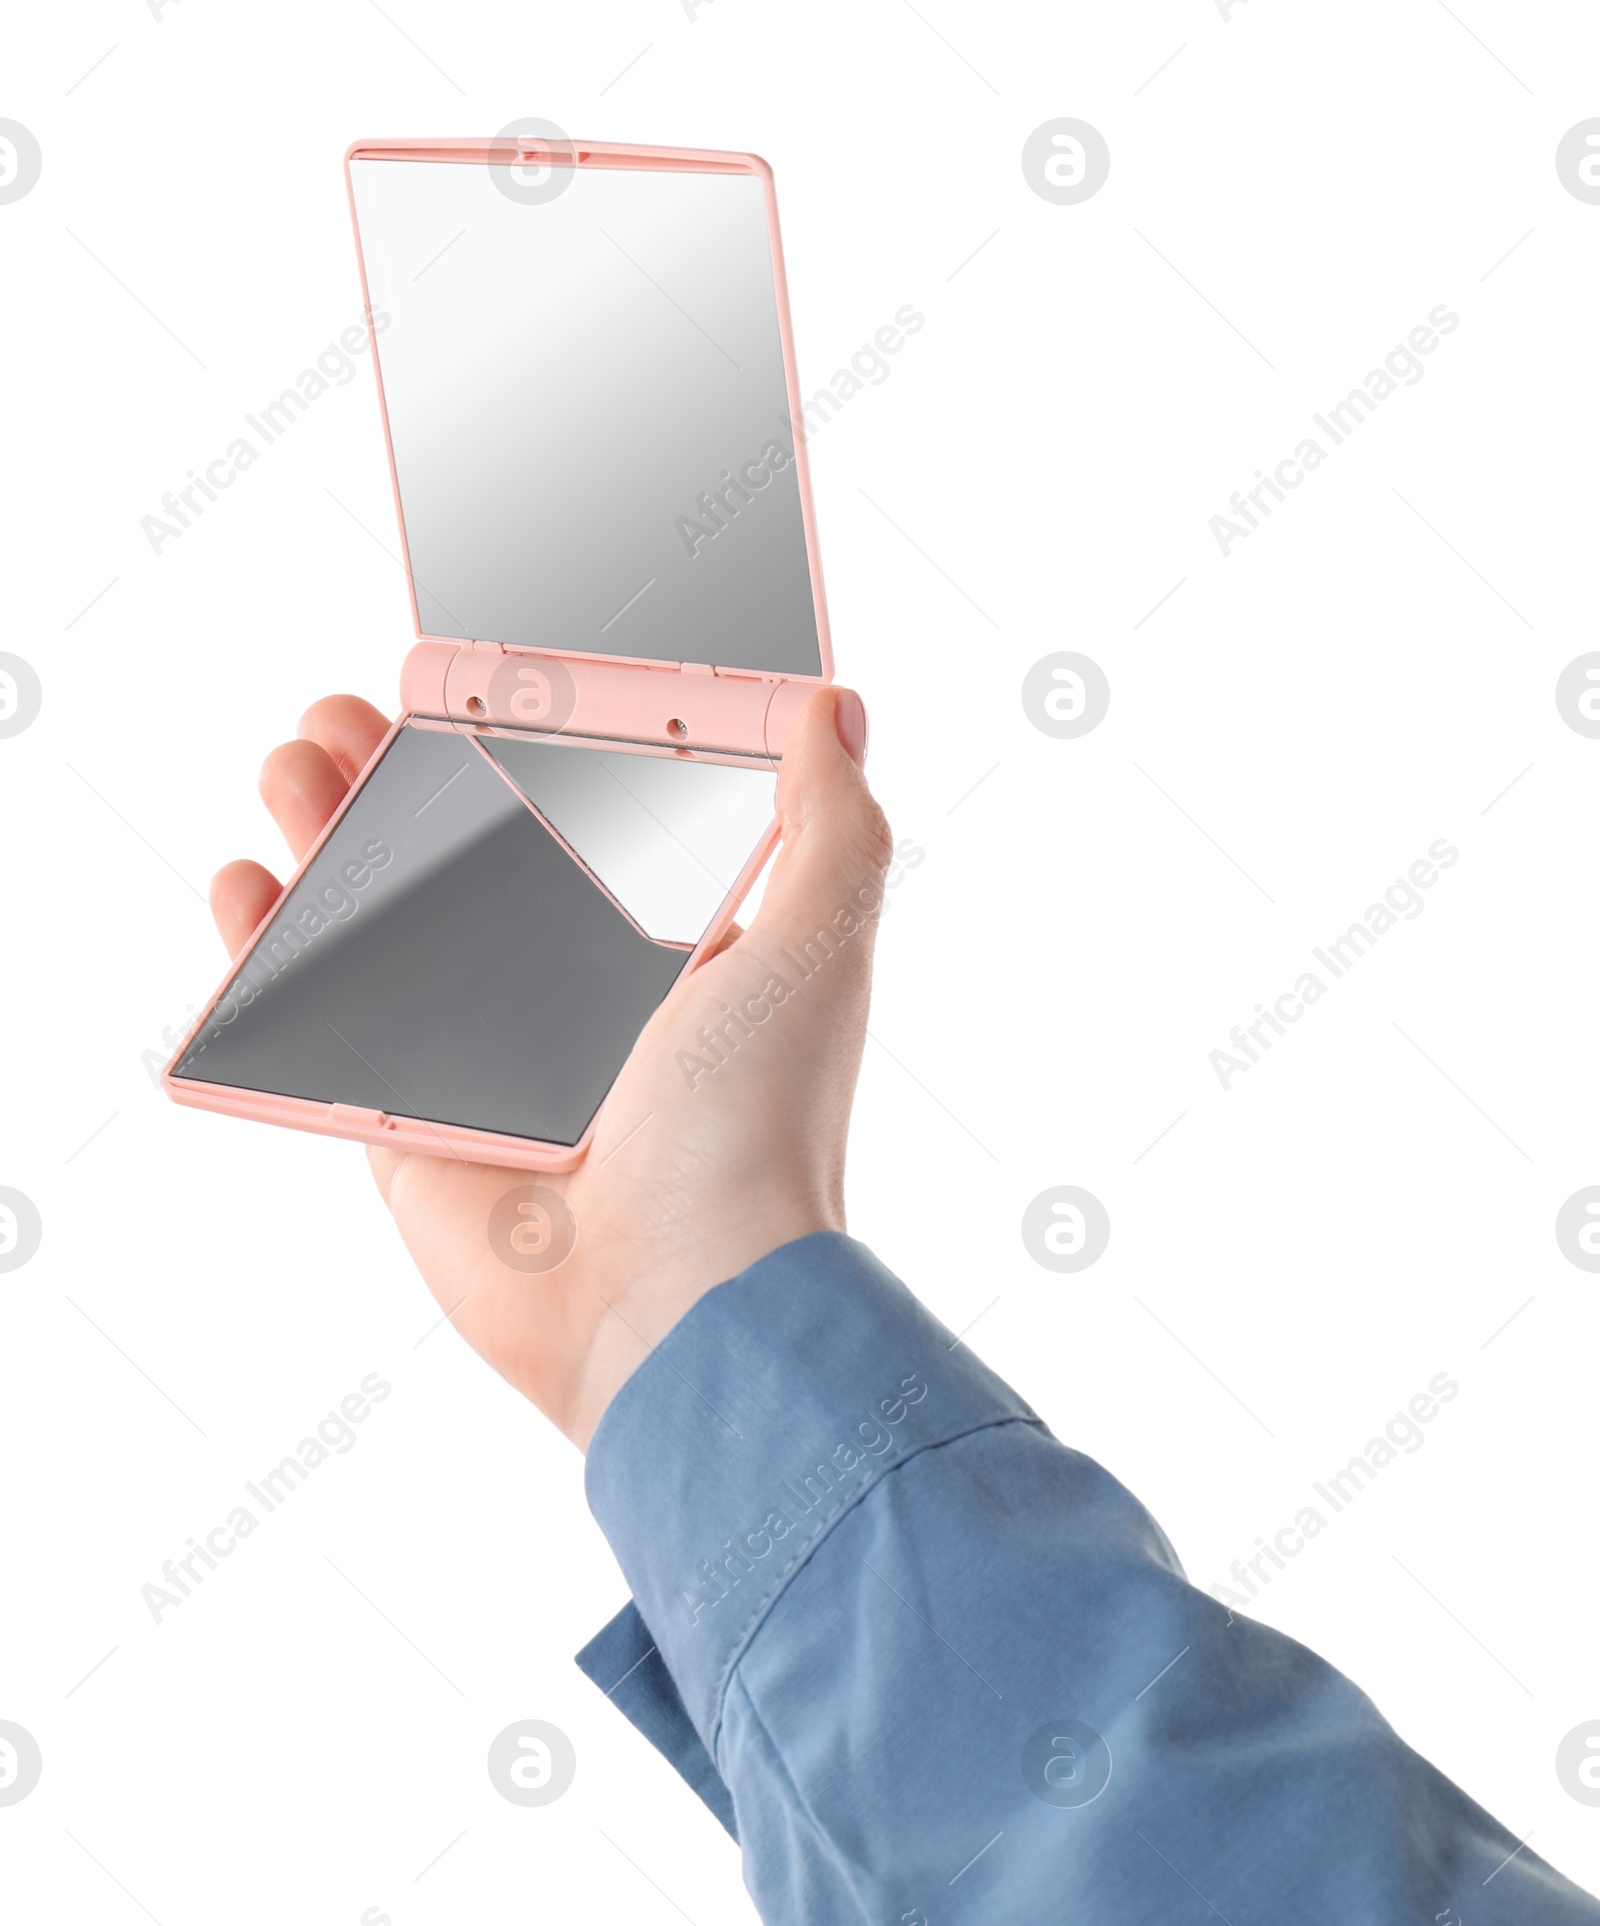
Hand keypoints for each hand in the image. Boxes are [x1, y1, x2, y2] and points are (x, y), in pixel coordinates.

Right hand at [210, 687, 889, 1449]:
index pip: (578, 820)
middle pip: (459, 859)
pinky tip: (245, 888)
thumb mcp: (814, 949)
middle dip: (393, 775)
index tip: (459, 685)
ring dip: (325, 838)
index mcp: (666, 951)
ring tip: (291, 770)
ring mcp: (486, 1063)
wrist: (675, 1298)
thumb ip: (830, 826)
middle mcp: (574, 999)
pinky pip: (322, 1030)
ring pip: (381, 927)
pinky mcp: (410, 1129)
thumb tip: (834, 706)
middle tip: (343, 716)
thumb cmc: (755, 1124)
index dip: (514, 748)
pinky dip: (269, 956)